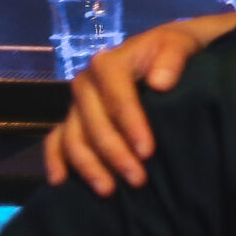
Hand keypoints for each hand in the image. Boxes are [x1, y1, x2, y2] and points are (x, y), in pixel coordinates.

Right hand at [44, 14, 235, 193]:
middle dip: (114, 153)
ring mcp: (77, 103)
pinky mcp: (73, 119)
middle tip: (138, 180)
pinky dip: (55, 160)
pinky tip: (60, 183)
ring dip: (88, 165)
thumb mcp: (180, 44)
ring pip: (73, 137)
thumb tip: (160, 83)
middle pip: (93, 123)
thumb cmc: (174, 50)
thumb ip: (173, 59)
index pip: (117, 97)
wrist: (163, 51)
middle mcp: (86, 83)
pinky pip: (56, 140)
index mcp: (109, 63)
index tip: (148, 151)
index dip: (131, 125)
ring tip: (108, 191)